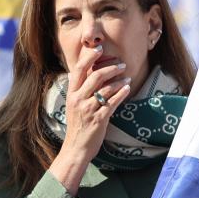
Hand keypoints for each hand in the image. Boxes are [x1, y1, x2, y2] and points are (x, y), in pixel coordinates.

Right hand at [47, 44, 130, 193]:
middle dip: (110, 68)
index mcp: (71, 94)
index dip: (89, 58)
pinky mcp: (98, 119)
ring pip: (105, 89)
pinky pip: (112, 103)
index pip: (78, 70)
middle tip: (121, 65)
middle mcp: (78, 100)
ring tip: (127, 77)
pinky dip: (121, 94)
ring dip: (118, 81)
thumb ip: (76, 90)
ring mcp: (88, 109)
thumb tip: (75, 74)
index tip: (100, 49)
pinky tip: (127, 88)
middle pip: (94, 76)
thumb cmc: (76, 127)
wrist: (76, 148)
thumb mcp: (72, 106)